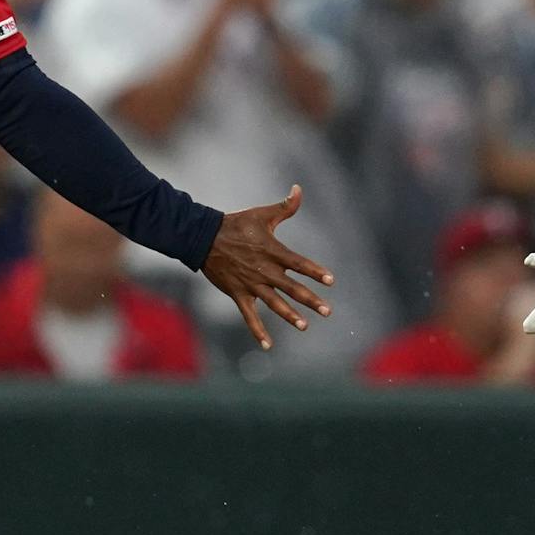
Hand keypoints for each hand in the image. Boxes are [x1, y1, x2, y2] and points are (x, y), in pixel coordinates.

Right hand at [200, 184, 334, 350]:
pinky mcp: (238, 294)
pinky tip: (268, 345)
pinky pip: (250, 316)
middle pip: (292, 288)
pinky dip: (258, 331)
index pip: (299, 264)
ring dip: (290, 316)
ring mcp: (251, 284)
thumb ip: (285, 206)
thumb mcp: (262, 213)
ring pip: (274, 303)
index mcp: (273, 251)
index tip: (330, 280)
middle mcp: (264, 270)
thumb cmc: (236, 224)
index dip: (315, 272)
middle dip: (311, 300)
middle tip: (328, 311)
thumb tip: (298, 189)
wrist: (204, 238)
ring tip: (305, 326)